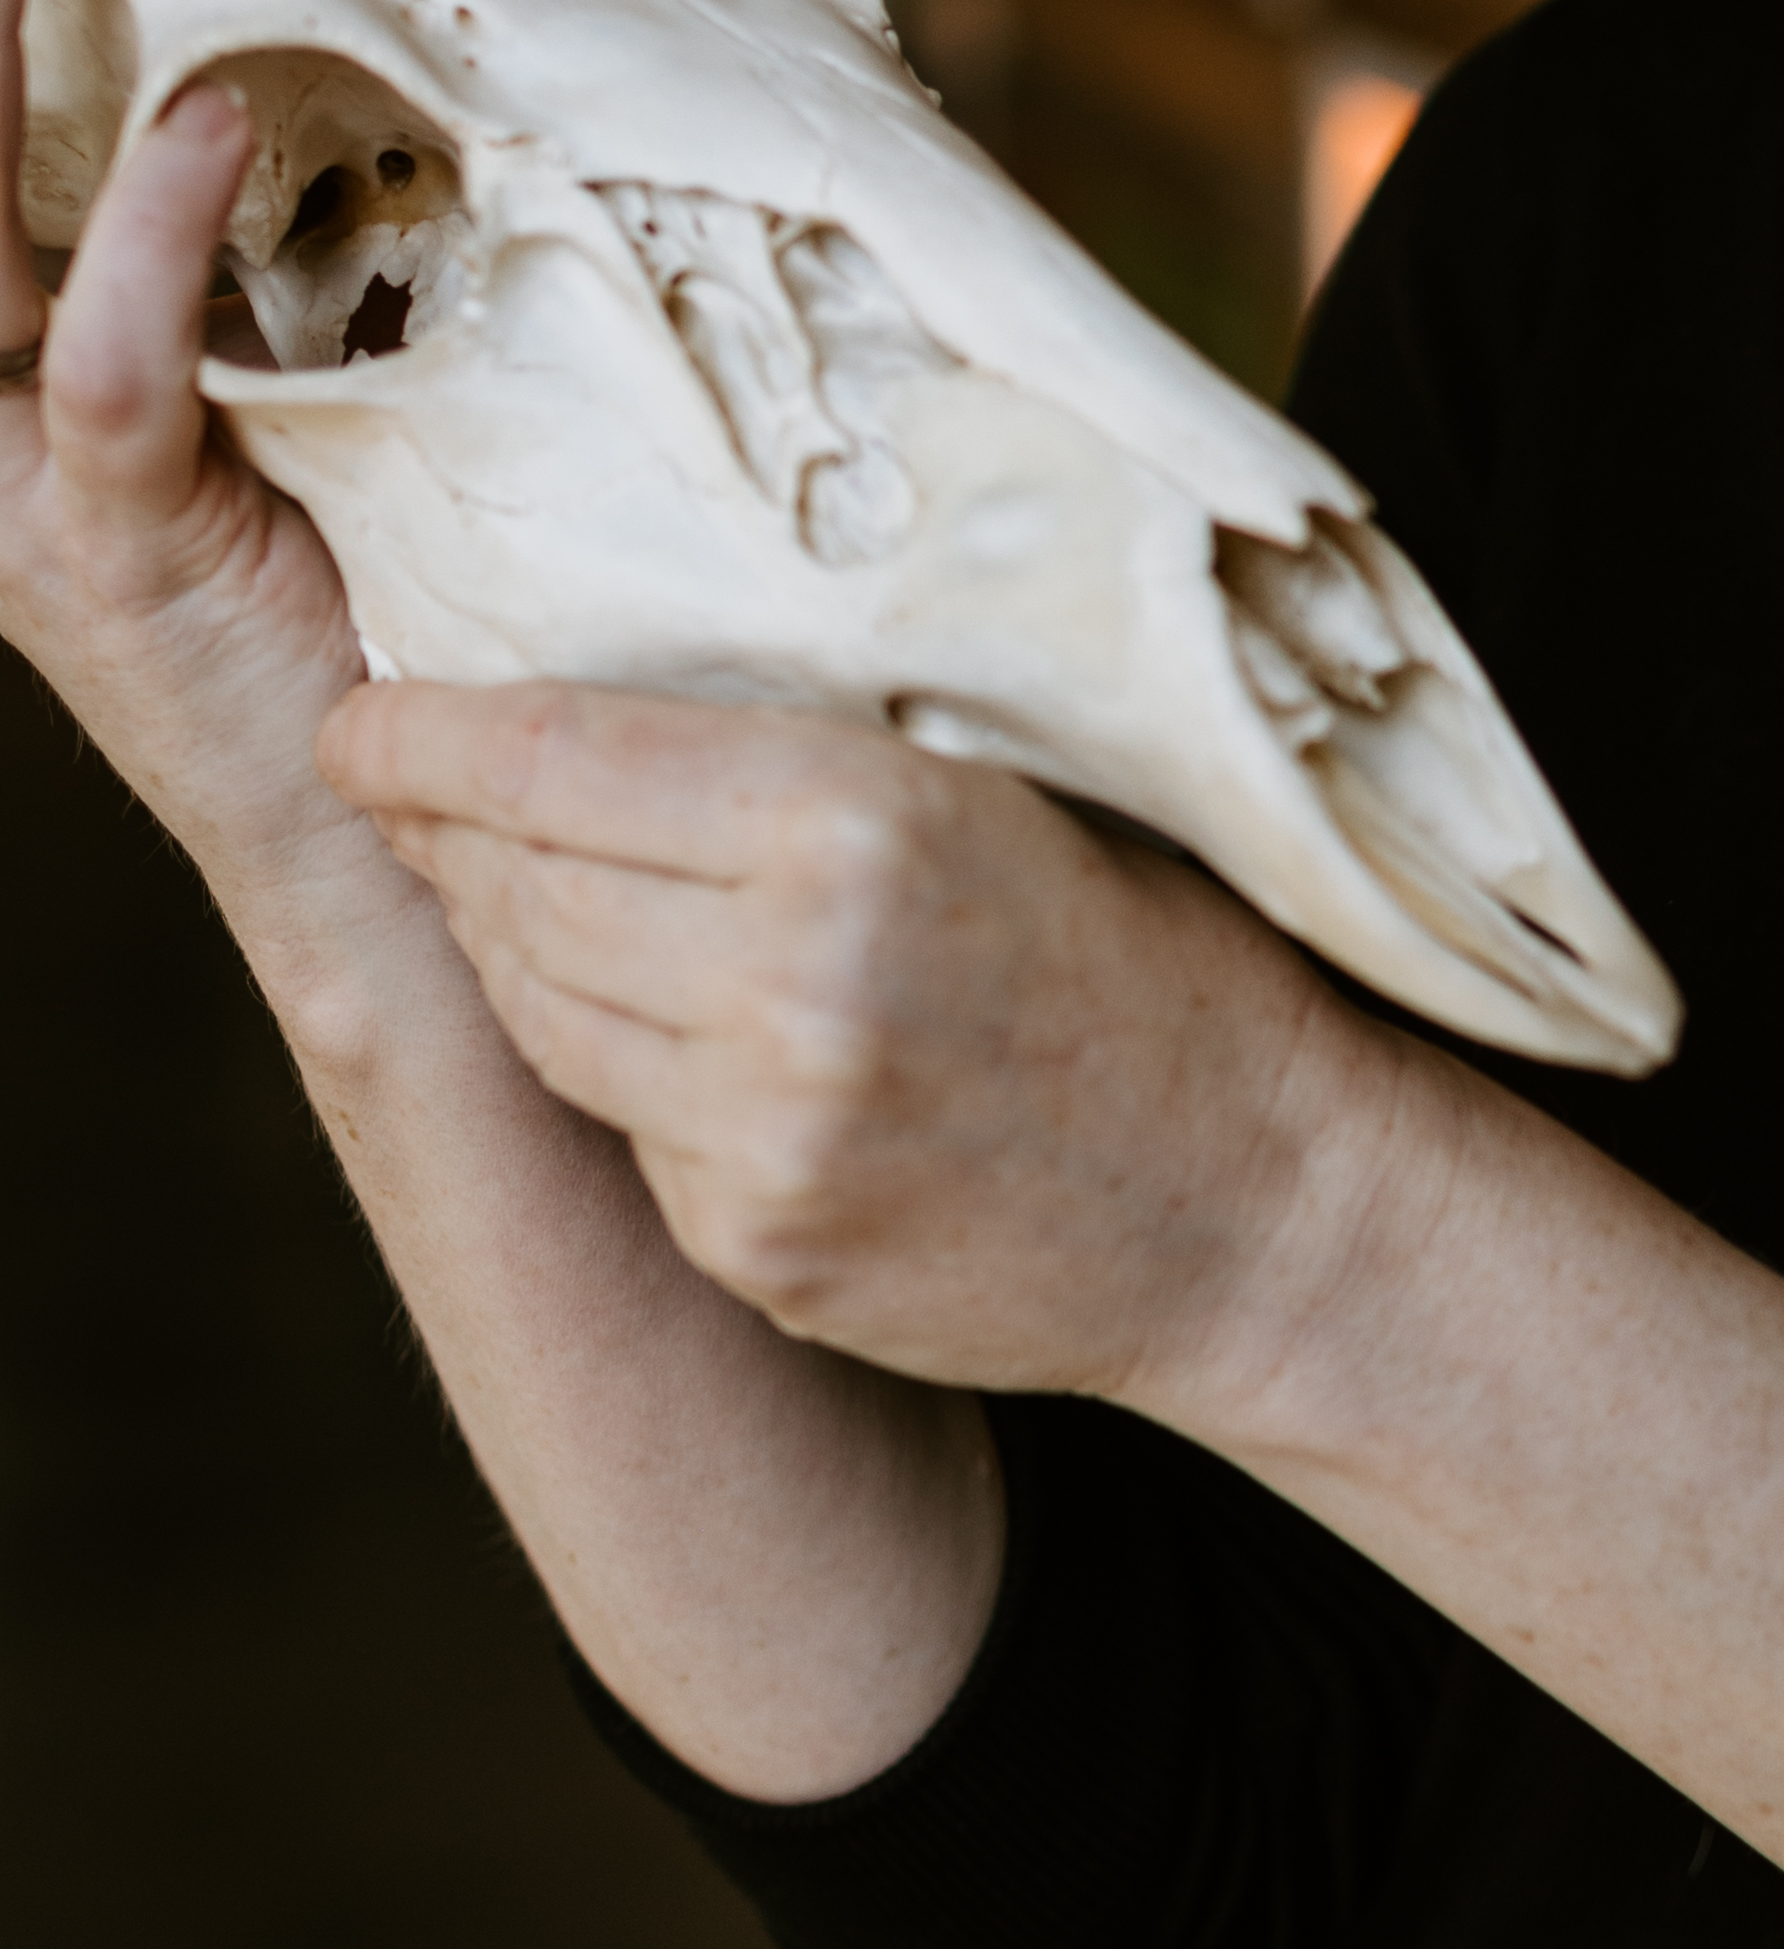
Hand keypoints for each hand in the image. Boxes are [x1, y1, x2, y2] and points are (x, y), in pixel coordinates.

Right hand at [0, 0, 425, 980]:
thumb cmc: (376, 601)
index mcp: (26, 367)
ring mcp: (31, 485)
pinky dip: (143, 238)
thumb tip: (358, 74)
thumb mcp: (327, 391)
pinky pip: (105, 370)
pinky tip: (203, 123)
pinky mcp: (117, 550)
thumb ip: (306, 257)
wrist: (385, 846)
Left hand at [318, 676, 1399, 1413]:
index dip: (427, 735)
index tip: (361, 717)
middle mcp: (792, 977)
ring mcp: (765, 1131)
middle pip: (520, 882)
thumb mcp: (995, 789)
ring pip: (541, 1011)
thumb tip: (588, 706)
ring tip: (503, 889)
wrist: (1257, 1192)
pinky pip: (618, 1125)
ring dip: (505, 944)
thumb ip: (800, 758)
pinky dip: (609, 1066)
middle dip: (446, 831)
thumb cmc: (1143, 952)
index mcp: (856, 822)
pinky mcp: (758, 1242)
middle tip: (410, 787)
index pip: (557, 756)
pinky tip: (650, 1021)